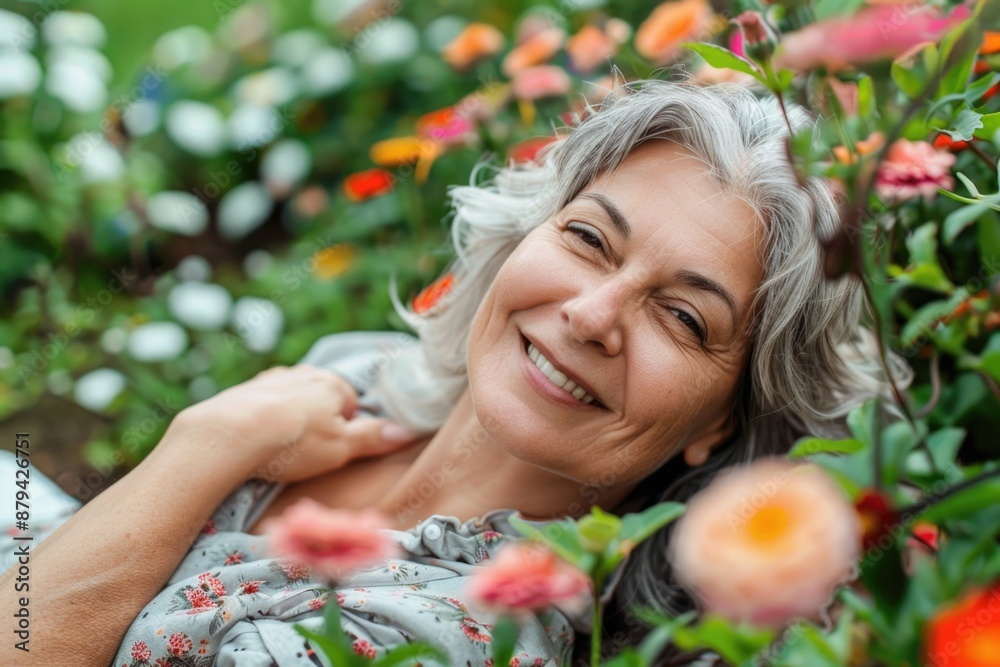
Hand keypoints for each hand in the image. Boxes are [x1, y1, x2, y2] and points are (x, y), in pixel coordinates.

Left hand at [170, 365, 425, 482]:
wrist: (227, 435)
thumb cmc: (293, 443)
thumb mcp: (342, 448)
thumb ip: (375, 438)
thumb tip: (409, 431)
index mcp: (333, 383)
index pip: (352, 405)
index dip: (345, 430)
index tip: (331, 450)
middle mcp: (304, 372)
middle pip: (322, 399)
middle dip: (318, 422)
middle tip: (307, 453)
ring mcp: (272, 379)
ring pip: (293, 400)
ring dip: (291, 420)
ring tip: (281, 450)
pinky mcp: (244, 389)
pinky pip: (264, 404)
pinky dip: (265, 418)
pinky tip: (257, 440)